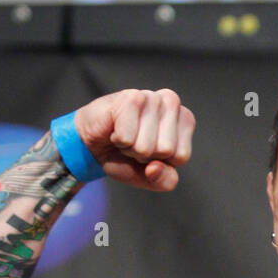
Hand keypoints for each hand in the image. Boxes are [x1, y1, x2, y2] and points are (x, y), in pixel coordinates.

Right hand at [73, 89, 195, 191]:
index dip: (161, 162)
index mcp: (185, 120)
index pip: (181, 156)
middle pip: (166, 150)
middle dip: (146, 155)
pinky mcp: (131, 97)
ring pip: (146, 146)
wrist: (92, 144)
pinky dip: (119, 140)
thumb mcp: (150, 177)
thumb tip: (155, 168)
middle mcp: (172, 103)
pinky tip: (115, 128)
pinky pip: (128, 139)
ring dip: (130, 148)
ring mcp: (152, 97)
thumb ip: (165, 180)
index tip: (149, 151)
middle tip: (134, 142)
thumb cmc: (126, 156)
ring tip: (125, 135)